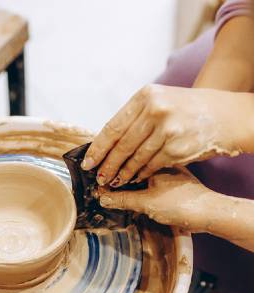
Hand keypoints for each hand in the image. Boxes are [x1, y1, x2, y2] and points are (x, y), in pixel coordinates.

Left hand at [82, 85, 252, 186]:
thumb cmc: (182, 109)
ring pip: (136, 158)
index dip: (98, 148)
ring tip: (114, 180)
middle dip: (108, 165)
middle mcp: (156, 110)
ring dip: (123, 172)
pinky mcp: (178, 147)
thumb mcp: (157, 102)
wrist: (221, 113)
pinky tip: (134, 178)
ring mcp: (168, 129)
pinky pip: (152, 165)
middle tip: (99, 177)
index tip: (88, 162)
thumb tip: (102, 144)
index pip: (113, 127)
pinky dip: (141, 173)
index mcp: (145, 97)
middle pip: (122, 145)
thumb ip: (132, 119)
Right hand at [97, 169, 209, 229]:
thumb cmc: (181, 204)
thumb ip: (122, 199)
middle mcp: (160, 163)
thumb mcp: (146, 203)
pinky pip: (148, 180)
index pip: (126, 159)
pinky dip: (137, 185)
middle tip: (99, 181)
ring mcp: (167, 172)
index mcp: (154, 161)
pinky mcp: (172, 183)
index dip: (109, 166)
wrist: (210, 213)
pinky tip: (130, 192)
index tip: (95, 175)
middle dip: (115, 171)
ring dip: (125, 178)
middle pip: (131, 163)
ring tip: (110, 187)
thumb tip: (102, 197)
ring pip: (140, 172)